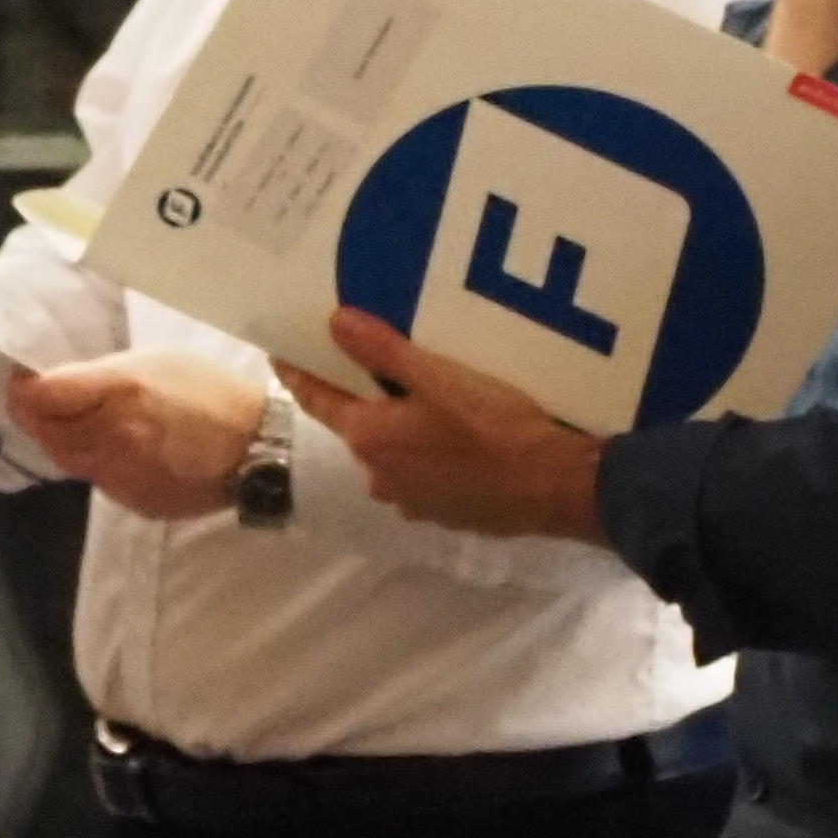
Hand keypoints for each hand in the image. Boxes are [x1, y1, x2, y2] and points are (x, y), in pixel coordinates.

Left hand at [6, 351, 267, 521]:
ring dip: (63, 440)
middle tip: (37, 403)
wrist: (260, 448)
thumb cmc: (212, 392)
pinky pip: (99, 480)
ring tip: (75, 423)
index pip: (44, 397)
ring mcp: (122, 475)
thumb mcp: (157, 361)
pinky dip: (95, 462)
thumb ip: (104, 376)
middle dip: (35, 417)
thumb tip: (62, 386)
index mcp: (119, 391)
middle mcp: (112, 436)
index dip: (24, 389)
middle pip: (47, 432)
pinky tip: (113, 448)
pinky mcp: (135, 501)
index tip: (22, 381)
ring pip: (69, 459)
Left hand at [282, 310, 605, 539]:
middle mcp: (378, 475)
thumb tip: (334, 323)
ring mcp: (410, 500)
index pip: (315, 400)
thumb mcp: (438, 377)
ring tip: (423, 395)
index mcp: (368, 438)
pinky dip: (427, 452)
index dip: (297, 373)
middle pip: (356, 426)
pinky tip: (453, 435)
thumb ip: (381, 351)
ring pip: (392, 452)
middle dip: (361, 396)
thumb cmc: (493, 427)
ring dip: (399, 426)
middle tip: (372, 361)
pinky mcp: (443, 513)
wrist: (555, 488)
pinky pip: (422, 473)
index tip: (282, 351)